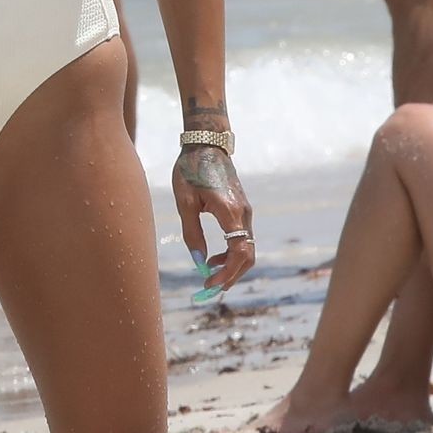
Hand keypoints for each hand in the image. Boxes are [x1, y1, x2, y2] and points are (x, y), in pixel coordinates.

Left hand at [173, 147, 254, 293]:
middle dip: (232, 275)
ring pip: (247, 248)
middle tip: (211, 288)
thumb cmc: (190, 170)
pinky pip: (242, 238)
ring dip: (231, 266)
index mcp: (230, 212)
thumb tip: (197, 262)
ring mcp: (245, 211)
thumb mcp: (185, 202)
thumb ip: (192, 233)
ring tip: (209, 274)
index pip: (239, 252)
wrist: (206, 144)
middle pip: (248, 255)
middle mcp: (243, 213)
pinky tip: (213, 258)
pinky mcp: (242, 209)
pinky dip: (232, 253)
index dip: (227, 273)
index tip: (210, 284)